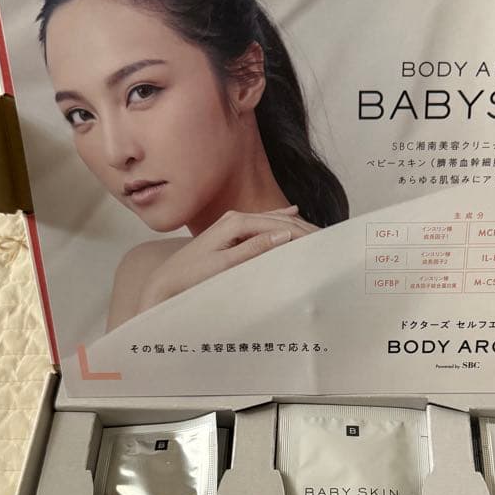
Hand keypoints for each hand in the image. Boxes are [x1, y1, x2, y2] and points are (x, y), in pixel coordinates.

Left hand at [138, 205, 317, 312]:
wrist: (167, 281)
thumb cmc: (192, 276)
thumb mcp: (225, 265)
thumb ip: (254, 249)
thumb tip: (283, 236)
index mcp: (236, 222)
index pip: (278, 224)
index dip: (302, 232)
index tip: (322, 240)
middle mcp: (235, 218)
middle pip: (278, 219)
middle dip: (303, 226)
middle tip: (327, 237)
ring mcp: (232, 223)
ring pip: (273, 220)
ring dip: (295, 225)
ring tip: (317, 231)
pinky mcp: (231, 232)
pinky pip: (263, 223)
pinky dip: (280, 220)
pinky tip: (292, 213)